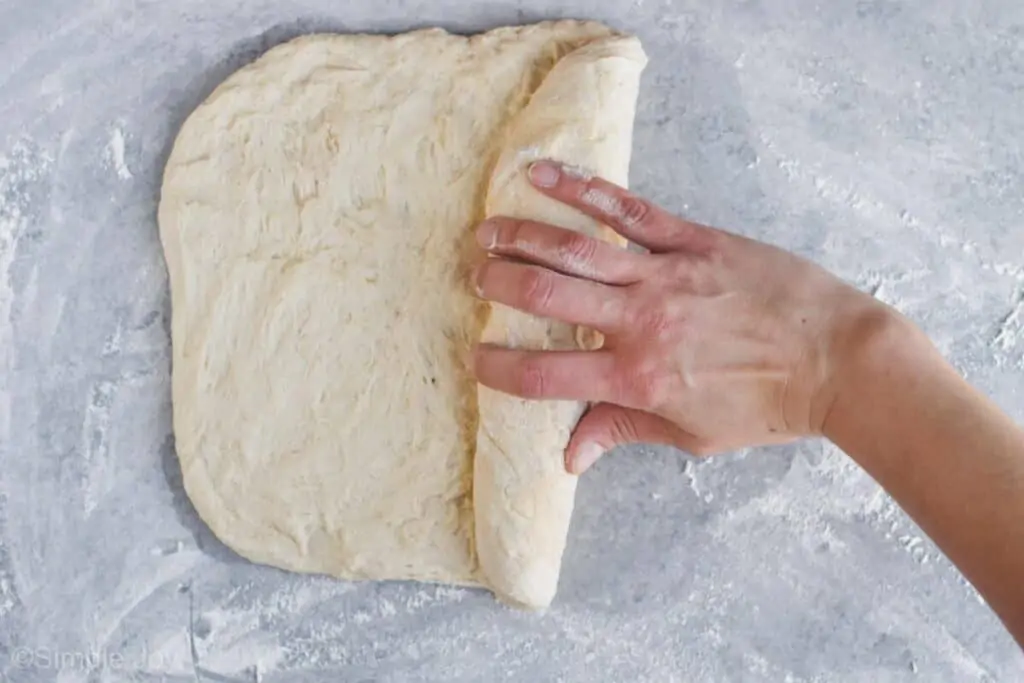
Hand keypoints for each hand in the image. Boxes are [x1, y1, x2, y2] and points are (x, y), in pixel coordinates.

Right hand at [473, 161, 887, 473]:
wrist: (840, 360)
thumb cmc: (769, 404)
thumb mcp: (692, 434)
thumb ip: (624, 432)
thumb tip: (570, 455)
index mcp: (638, 377)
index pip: (545, 374)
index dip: (499, 369)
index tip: (476, 361)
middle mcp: (641, 321)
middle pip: (545, 297)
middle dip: (497, 285)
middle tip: (473, 280)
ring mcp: (665, 275)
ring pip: (576, 249)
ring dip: (522, 237)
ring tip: (486, 231)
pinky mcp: (692, 241)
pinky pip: (628, 210)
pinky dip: (582, 191)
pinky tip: (543, 176)